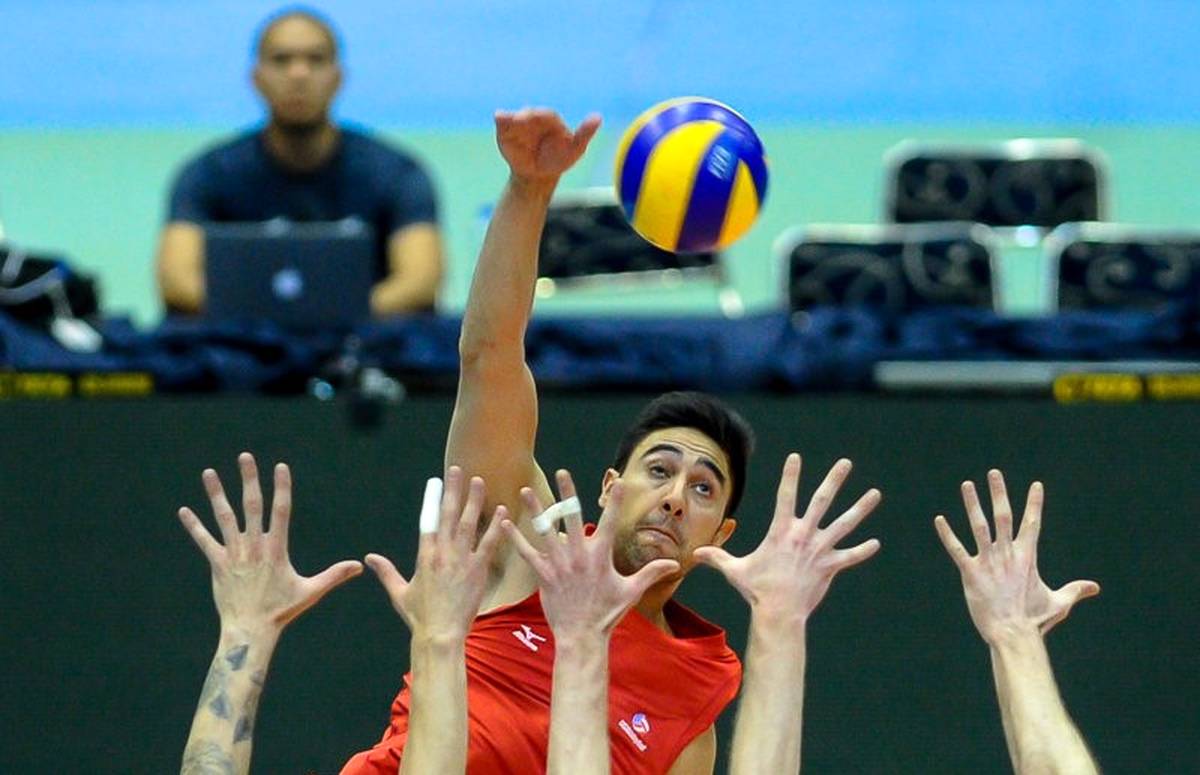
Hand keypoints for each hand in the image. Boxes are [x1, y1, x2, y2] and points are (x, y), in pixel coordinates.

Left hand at [178, 453, 362, 638]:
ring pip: (224, 517)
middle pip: (251, 506)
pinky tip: (184, 511)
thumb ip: (334, 575)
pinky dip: (194, 526)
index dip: (281, 488)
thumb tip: (359, 566)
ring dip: (216, 494)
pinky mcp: (217, 564)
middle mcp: (254, 546)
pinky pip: (204, 541)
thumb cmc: (282, 611)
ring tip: (208, 473)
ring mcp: (234, 554)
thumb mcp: (311, 591)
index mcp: (276, 549)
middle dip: (249, 479)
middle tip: (245, 456)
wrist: (250, 630)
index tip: (280, 467)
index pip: (281, 511)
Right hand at [365, 467, 504, 642]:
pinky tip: (502, 512)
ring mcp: (461, 561)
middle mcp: (443, 553)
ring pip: (468, 524)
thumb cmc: (419, 617)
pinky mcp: (478, 571)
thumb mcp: (399, 592)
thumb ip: (387, 572)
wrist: (440, 635)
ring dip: (474, 501)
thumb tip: (369, 558)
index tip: (436, 481)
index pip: (428, 520)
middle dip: (453, 491)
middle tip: (459, 470)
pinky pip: (489, 544)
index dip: (432, 499)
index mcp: (424, 556)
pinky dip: (495, 527)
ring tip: (479, 482)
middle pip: (448, 515)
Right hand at [494, 108, 600, 183]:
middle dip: (523, 116)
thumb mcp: (575, 149)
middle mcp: (533, 119)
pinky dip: (501, 120)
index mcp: (551, 120)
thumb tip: (598, 116)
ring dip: (509, 117)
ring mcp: (519, 125)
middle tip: (520, 119)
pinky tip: (498, 117)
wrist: (538, 175)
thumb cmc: (559, 160)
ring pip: (513, 117)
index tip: (536, 117)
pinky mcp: (506, 132)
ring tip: (503, 118)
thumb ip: (584, 133)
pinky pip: (503, 124)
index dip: (541, 116)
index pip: (546, 115)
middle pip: (528, 114)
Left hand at [503, 470, 678, 640]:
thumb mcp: (631, 592)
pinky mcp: (543, 575)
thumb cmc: (607, 614)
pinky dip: (515, 538)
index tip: (619, 482)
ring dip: (535, 509)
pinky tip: (505, 523)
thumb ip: (651, 573)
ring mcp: (559, 564)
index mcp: (601, 556)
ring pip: (545, 531)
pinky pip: (527, 553)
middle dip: (567, 493)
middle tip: (562, 472)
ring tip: (525, 490)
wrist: (581, 636)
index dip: (616, 502)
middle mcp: (579, 556)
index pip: (611, 523)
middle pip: (572, 518)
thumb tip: (676, 564)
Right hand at [694, 454, 881, 630]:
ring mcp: (820, 550)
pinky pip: (851, 556)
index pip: (786, 496)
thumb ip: (717, 558)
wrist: (779, 612)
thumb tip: (695, 555)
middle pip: (822, 501)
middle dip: (834, 480)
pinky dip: (863, 550)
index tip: (795, 457)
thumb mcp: (734, 570)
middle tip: (846, 463)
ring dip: (861, 508)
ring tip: (875, 494)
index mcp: (781, 531)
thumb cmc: (756, 589)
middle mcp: (804, 535)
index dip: (790, 476)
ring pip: (845, 523)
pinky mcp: (831, 566)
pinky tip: (876, 543)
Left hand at [934, 470, 1099, 643]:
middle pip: (1003, 517)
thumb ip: (1075, 590)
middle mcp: (1008, 555)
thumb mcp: (1059, 603)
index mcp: (1027, 558)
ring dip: (972, 505)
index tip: (1036, 484)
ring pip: (979, 527)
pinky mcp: (971, 573)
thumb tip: (1095, 587)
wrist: (1013, 634)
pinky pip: (956, 549)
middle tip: (994, 473)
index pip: (1032, 524)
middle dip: (999, 494)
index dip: (1034, 504)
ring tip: (967, 485)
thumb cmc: (1035, 621)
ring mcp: (988, 562)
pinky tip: (939, 519)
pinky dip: (947, 534)